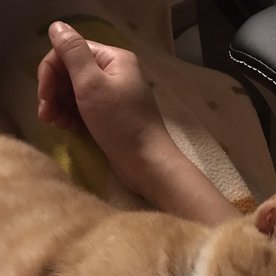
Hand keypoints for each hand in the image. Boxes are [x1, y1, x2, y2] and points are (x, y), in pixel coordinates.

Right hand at [37, 21, 173, 191]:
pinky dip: (72, 116)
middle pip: (72, 72)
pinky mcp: (112, 117)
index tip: (44, 97)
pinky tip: (68, 128)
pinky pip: (85, 109)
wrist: (146, 164)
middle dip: (54, 92)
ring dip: (60, 105)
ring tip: (56, 124)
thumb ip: (72, 53)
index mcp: (113, 59)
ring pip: (76, 92)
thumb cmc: (120, 123)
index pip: (71, 52)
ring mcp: (114, 96)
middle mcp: (115, 73)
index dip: (51, 71)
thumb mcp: (92, 84)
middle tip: (46, 115)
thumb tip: (56, 26)